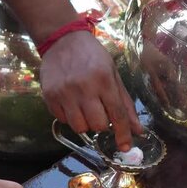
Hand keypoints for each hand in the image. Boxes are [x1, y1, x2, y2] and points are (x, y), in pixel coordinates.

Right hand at [40, 31, 141, 150]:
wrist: (63, 40)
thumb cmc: (93, 57)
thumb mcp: (114, 75)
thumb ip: (125, 104)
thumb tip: (137, 130)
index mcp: (104, 80)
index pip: (117, 115)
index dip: (123, 134)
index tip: (126, 147)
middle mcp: (83, 88)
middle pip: (98, 125)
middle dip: (102, 124)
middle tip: (100, 111)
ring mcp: (64, 93)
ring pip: (79, 127)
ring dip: (86, 123)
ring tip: (85, 107)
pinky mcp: (49, 96)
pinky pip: (63, 120)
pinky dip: (70, 117)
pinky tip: (71, 102)